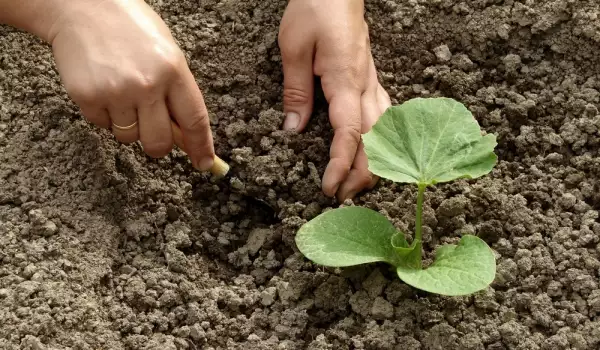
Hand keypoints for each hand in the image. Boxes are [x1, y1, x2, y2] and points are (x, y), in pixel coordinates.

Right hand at [47, 0, 214, 169]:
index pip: (194, 120)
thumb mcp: (167, 54)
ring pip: (128, 137)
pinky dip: (105, 115)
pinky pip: (102, 126)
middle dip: (158, 145)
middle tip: (152, 130)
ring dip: (128, 126)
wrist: (82, 6)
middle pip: (159, 142)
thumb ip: (177, 94)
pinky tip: (104, 87)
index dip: (201, 147)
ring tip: (122, 93)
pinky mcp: (88, 97)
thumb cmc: (130, 30)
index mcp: (174, 70)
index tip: (204, 164)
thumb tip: (185, 136)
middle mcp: (147, 84)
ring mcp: (116, 92)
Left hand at [278, 0, 390, 200]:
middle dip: (361, 174)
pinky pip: (384, 118)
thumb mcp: (293, 48)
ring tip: (355, 184)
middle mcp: (366, 86)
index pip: (350, 133)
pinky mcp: (371, 81)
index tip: (329, 187)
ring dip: (374, 161)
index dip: (342, 164)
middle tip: (340, 197)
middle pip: (375, 141)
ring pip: (384, 132)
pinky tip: (372, 153)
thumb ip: (296, 91)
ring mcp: (373, 83)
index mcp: (346, 79)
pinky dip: (379, 142)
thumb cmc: (315, 9)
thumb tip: (294, 130)